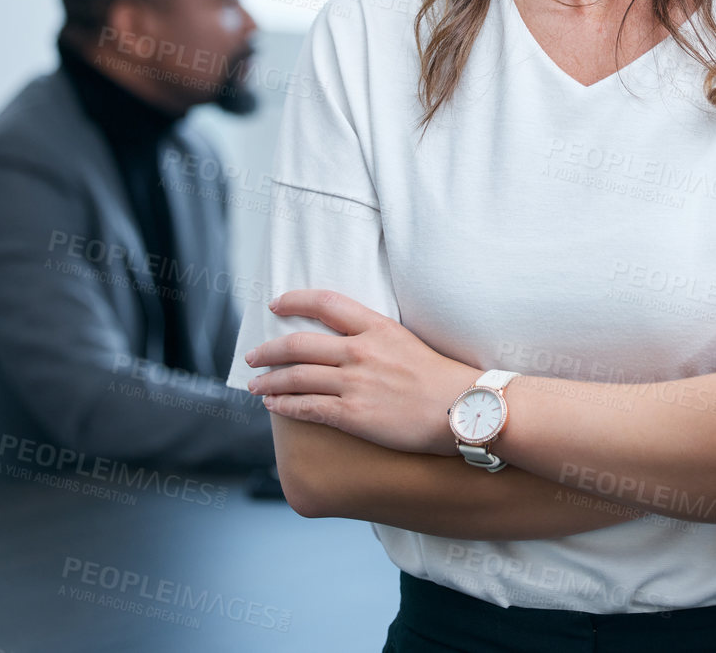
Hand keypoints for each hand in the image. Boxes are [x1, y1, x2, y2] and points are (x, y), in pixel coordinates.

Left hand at [242, 290, 477, 456]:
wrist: (462, 408)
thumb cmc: (441, 377)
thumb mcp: (407, 340)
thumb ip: (375, 337)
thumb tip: (346, 339)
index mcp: (376, 327)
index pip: (326, 303)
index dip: (295, 300)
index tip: (276, 304)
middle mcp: (360, 351)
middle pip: (298, 345)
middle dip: (268, 350)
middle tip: (253, 356)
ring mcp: (354, 383)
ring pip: (296, 377)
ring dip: (269, 382)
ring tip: (256, 386)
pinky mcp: (352, 414)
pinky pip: (306, 408)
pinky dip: (283, 406)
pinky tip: (273, 407)